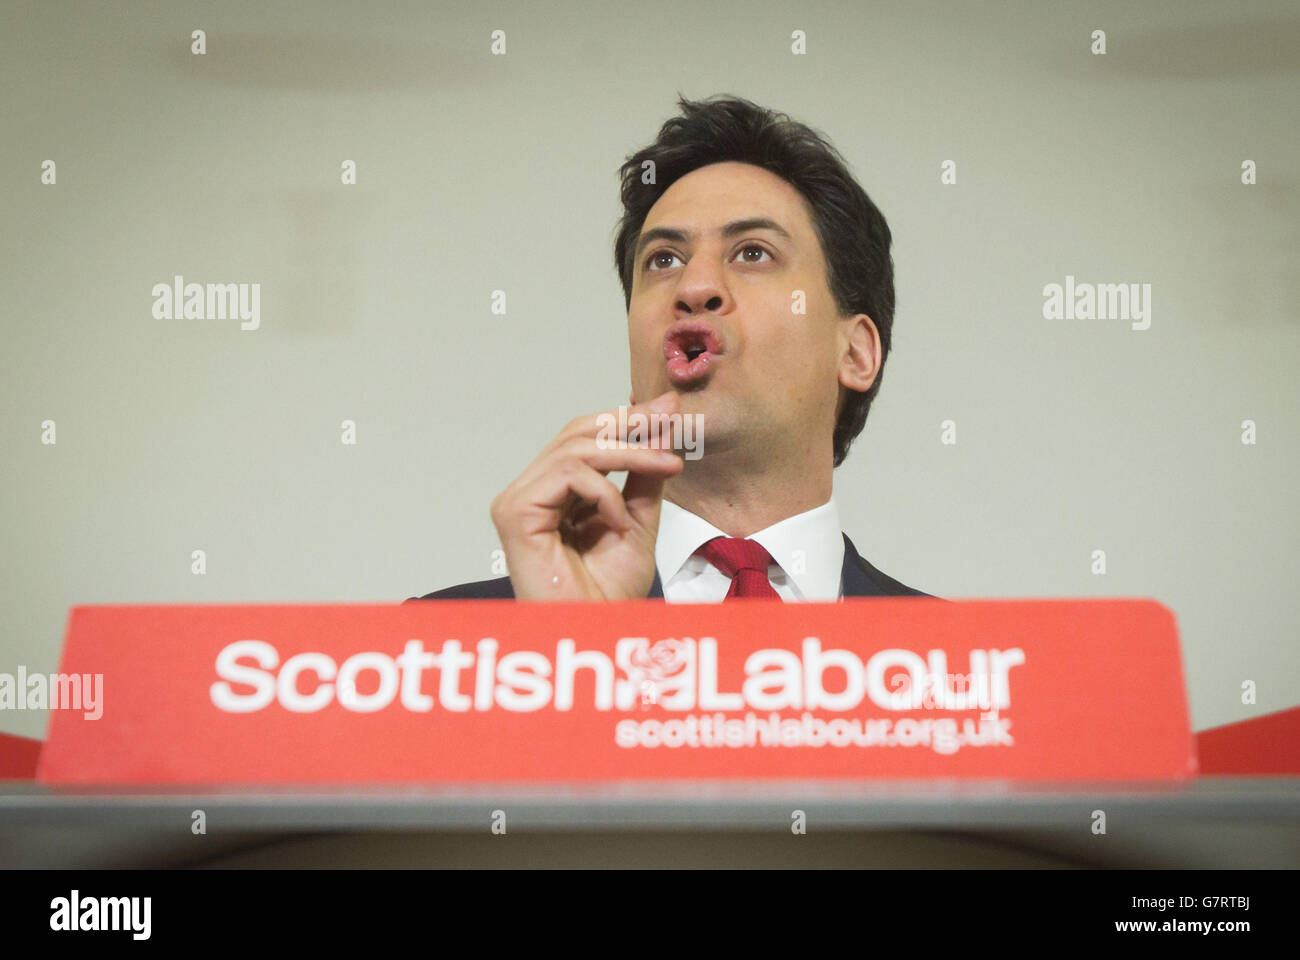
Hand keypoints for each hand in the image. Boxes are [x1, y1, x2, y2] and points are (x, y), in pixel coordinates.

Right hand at [490, 392, 683, 599]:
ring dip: (630, 453)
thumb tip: (661, 430)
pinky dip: (604, 492)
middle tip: (672, 417)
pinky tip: (620, 522)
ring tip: (667, 467)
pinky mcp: (514, 512)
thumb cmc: (609, 593)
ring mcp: (518, 500)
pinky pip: (566, 475)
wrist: (598, 632)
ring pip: (575, 448)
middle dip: (630, 421)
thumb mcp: (638, 521)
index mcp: (554, 493)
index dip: (626, 419)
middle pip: (577, 432)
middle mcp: (531, 492)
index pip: (586, 438)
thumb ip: (643, 478)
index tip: (670, 408)